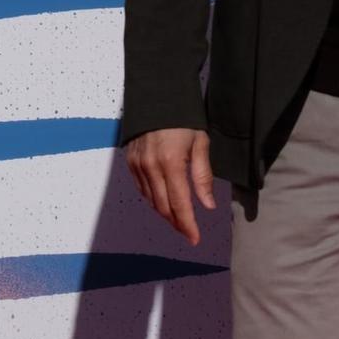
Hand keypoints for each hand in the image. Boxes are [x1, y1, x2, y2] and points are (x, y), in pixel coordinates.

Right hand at [125, 127, 216, 245]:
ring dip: (166, 214)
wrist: (157, 98)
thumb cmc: (184, 119)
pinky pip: (143, 190)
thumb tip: (208, 205)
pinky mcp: (131, 164)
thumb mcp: (200, 143)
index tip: (195, 239)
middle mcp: (151, 168)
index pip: (180, 204)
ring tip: (180, 221)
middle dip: (177, 223)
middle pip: (164, 207)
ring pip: (152, 202)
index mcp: (171, 163)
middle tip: (189, 232)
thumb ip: (203, 176)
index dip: (187, 225)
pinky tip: (165, 203)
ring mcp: (138, 167)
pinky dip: (154, 200)